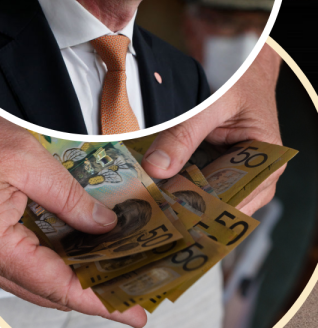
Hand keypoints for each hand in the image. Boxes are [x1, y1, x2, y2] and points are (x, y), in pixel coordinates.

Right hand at [0, 117, 146, 326]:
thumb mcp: (26, 161)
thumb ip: (67, 197)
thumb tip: (104, 226)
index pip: (57, 286)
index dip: (99, 302)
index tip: (134, 315)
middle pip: (48, 289)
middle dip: (94, 295)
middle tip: (136, 297)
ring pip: (36, 277)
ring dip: (76, 278)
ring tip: (117, 275)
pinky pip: (24, 259)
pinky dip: (56, 260)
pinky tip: (85, 251)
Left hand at [141, 44, 283, 215]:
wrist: (248, 75)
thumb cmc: (242, 88)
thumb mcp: (211, 107)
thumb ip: (183, 136)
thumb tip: (155, 167)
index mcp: (270, 161)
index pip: (238, 198)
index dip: (205, 210)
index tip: (171, 216)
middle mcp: (262, 176)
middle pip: (227, 207)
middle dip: (192, 211)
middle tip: (156, 216)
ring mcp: (246, 178)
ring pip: (216, 203)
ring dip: (188, 204)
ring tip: (157, 208)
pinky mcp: (229, 174)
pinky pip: (210, 190)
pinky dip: (189, 191)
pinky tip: (164, 193)